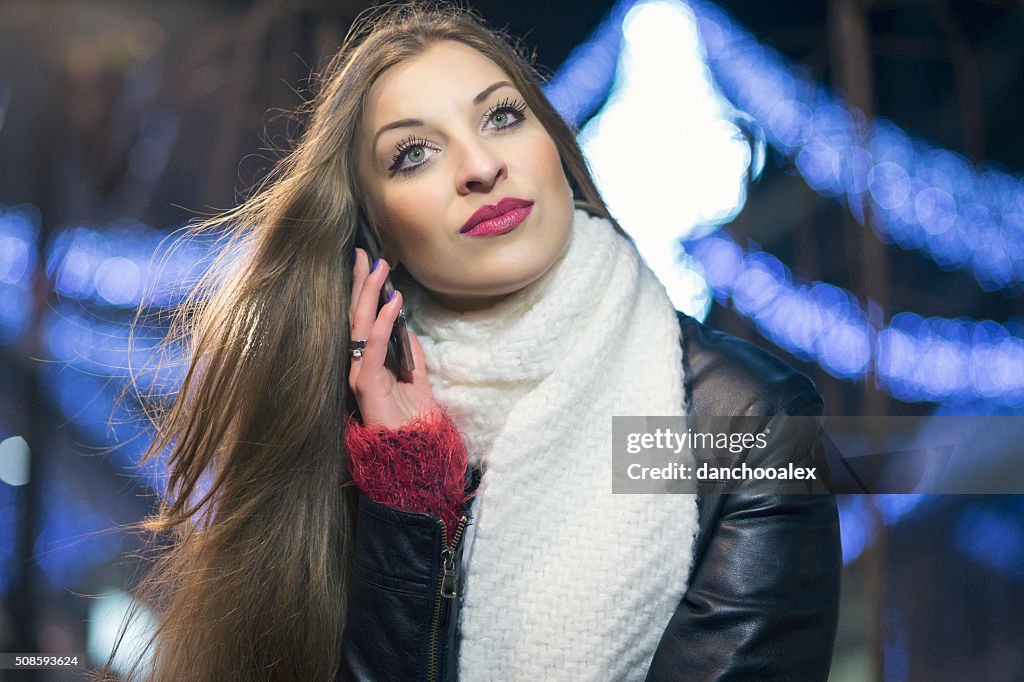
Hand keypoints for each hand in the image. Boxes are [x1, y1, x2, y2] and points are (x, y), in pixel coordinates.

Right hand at [348, 248, 437, 428]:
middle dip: (360, 283)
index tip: (370, 264)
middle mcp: (358, 364)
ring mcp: (359, 373)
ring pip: (359, 324)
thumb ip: (410, 354)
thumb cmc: (413, 421)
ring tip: (379, 267)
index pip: (362, 320)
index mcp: (368, 362)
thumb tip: (406, 327)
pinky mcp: (366, 382)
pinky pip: (374, 345)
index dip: (364, 292)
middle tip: (364, 253)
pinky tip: (393, 301)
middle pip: (355, 316)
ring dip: (370, 293)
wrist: (414, 454)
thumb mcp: (417, 379)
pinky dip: (383, 321)